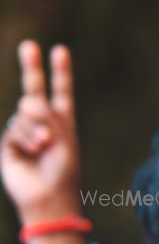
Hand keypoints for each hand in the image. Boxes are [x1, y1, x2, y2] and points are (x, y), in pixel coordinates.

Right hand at [1, 42, 82, 243]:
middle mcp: (42, 123)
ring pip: (24, 112)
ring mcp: (23, 132)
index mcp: (62, 122)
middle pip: (34, 89)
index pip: (61, 92)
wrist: (49, 199)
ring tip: (43, 146)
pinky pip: (14, 129)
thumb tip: (27, 100)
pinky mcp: (9, 144)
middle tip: (28, 44)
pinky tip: (32, 151)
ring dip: (35, 127)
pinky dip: (25, 138)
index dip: (60, 72)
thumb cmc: (63, 172)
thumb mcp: (64, 140)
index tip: (59, 50)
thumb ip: (48, 117)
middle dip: (31, 66)